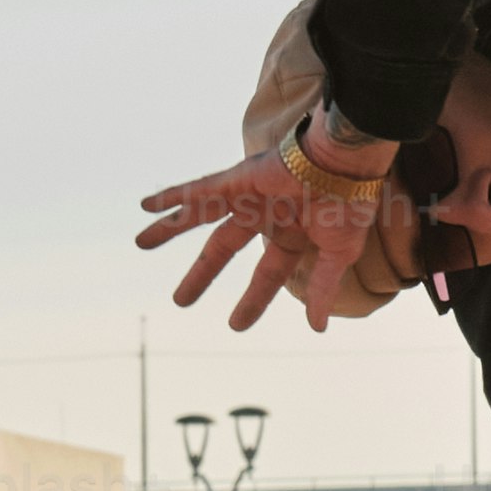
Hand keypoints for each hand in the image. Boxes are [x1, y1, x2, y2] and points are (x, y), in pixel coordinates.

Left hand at [134, 135, 384, 333]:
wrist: (346, 163)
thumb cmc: (349, 203)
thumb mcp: (338, 252)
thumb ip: (324, 287)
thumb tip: (316, 327)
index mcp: (291, 234)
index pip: (265, 274)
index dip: (251, 301)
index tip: (235, 325)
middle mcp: (264, 216)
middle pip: (222, 250)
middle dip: (201, 275)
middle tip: (180, 301)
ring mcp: (247, 198)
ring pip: (199, 218)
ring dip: (169, 231)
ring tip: (140, 244)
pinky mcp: (236, 181)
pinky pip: (196, 191)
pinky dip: (171, 197)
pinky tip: (146, 206)